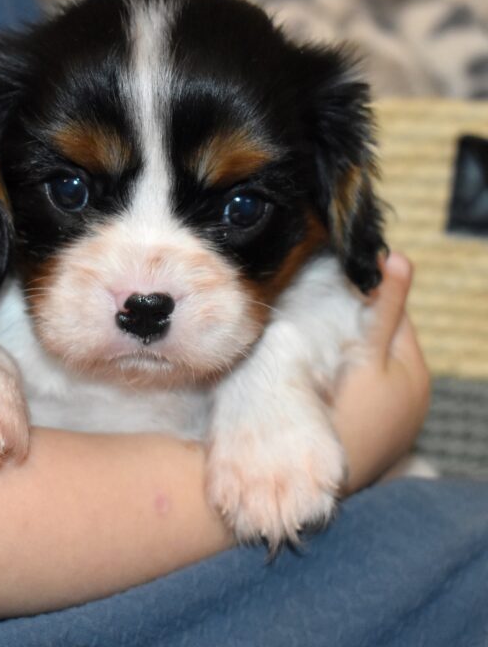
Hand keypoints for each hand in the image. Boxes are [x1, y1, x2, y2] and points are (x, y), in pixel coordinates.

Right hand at [332, 252, 430, 493]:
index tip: (342, 279)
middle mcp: (414, 394)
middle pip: (384, 343)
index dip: (371, 297)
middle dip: (360, 325)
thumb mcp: (368, 355)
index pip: (395, 318)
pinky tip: (334, 385)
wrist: (331, 481)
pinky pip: (367, 394)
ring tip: (324, 349)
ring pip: (374, 368)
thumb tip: (400, 257)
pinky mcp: (377, 434)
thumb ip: (385, 308)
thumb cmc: (350, 415)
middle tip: (323, 312)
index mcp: (415, 370)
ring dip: (354, 354)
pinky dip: (352, 382)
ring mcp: (397, 417)